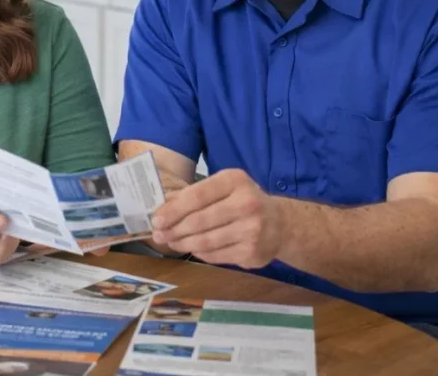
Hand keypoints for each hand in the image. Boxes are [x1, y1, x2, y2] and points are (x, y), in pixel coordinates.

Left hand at [151, 168, 283, 268]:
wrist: (281, 224)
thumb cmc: (243, 201)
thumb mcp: (222, 188)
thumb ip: (192, 194)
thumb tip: (162, 205)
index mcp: (235, 181)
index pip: (197, 196)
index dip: (174, 209)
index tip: (156, 219)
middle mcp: (246, 203)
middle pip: (199, 220)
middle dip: (174, 229)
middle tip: (159, 235)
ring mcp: (252, 230)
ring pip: (206, 241)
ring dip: (183, 243)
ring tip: (171, 242)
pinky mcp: (253, 252)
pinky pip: (216, 255)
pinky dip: (200, 253)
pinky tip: (192, 249)